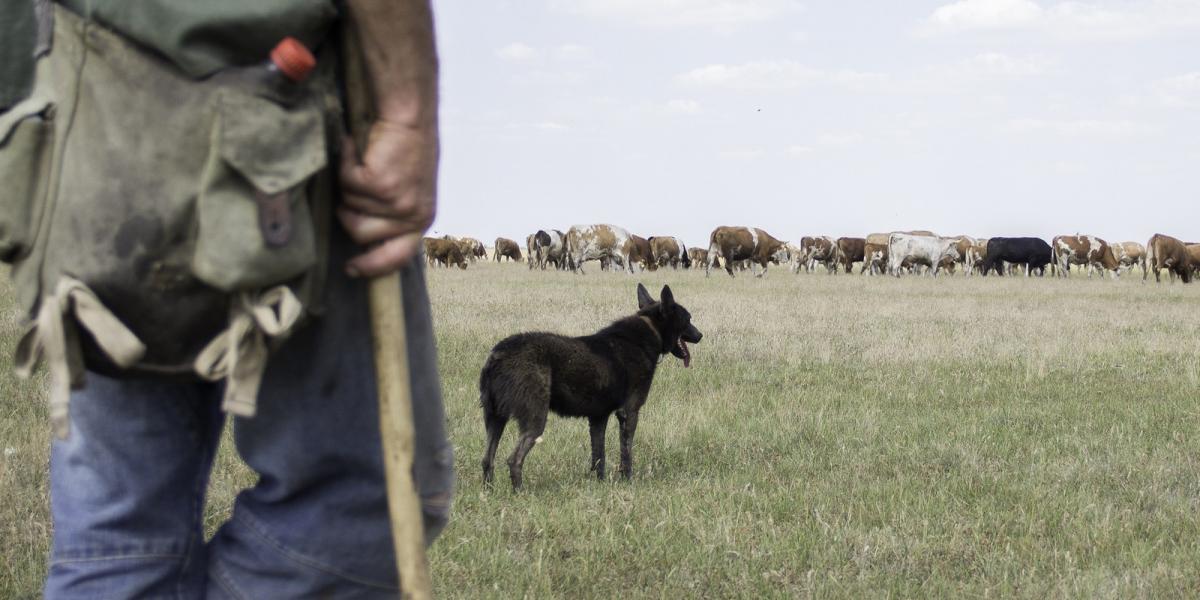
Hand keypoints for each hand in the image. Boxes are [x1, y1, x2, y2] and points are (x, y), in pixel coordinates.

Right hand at [338, 118, 437, 276]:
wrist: (410, 117)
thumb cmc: (406, 150)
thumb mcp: (408, 190)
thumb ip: (393, 216)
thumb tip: (364, 240)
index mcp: (421, 219)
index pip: (398, 257)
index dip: (373, 266)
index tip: (352, 269)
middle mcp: (412, 215)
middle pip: (361, 234)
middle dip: (347, 215)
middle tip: (347, 195)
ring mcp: (397, 201)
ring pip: (349, 207)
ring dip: (348, 184)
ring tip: (363, 163)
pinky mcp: (381, 184)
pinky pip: (346, 183)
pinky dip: (345, 162)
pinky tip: (356, 148)